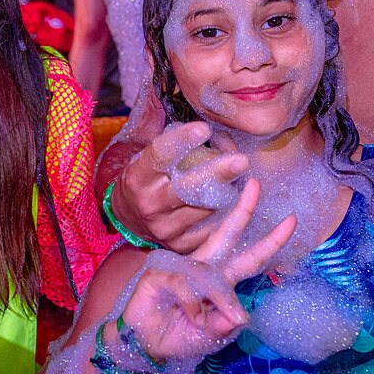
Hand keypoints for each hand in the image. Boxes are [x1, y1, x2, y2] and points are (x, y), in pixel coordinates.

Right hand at [111, 122, 249, 252]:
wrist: (129, 217)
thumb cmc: (146, 179)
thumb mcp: (148, 158)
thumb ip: (176, 145)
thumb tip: (217, 132)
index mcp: (139, 177)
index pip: (160, 155)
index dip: (182, 140)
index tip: (204, 128)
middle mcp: (150, 204)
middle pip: (188, 187)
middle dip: (218, 173)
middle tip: (242, 161)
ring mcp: (165, 228)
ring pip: (206, 207)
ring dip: (228, 191)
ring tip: (244, 178)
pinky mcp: (181, 245)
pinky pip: (212, 228)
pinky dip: (226, 213)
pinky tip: (237, 202)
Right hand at [120, 179, 294, 367]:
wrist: (144, 343)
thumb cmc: (179, 337)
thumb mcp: (209, 337)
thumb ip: (224, 328)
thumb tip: (240, 316)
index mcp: (220, 281)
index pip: (250, 258)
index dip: (270, 242)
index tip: (291, 220)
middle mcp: (204, 268)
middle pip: (228, 235)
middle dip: (244, 210)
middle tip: (256, 184)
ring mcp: (181, 268)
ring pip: (209, 271)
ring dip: (216, 298)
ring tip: (203, 321)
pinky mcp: (162, 272)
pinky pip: (186, 286)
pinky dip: (191, 307)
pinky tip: (188, 317)